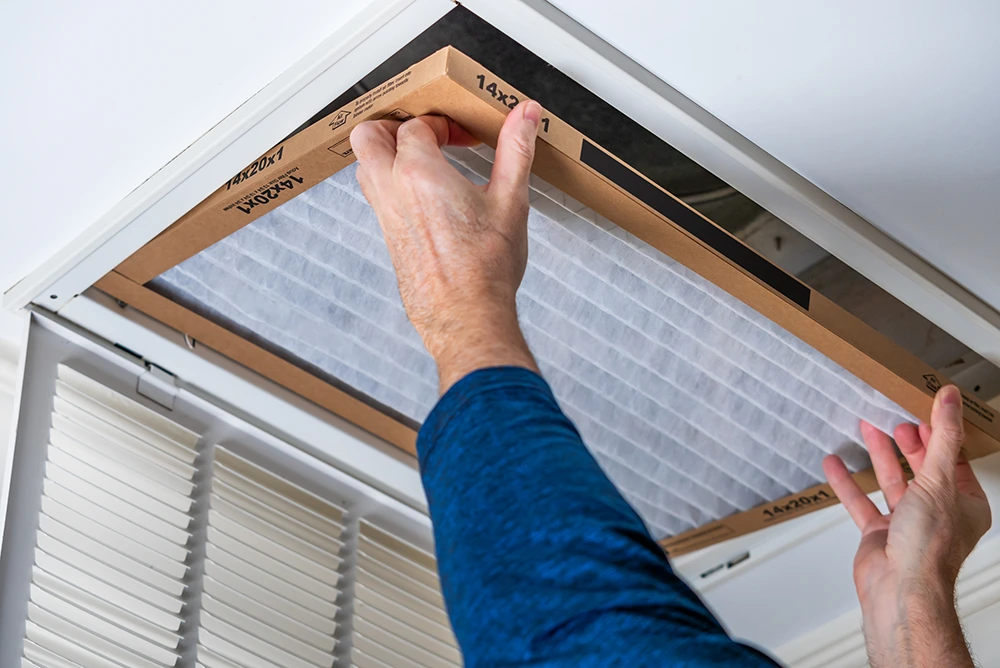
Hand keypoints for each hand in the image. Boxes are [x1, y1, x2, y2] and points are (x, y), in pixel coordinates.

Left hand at [350, 101, 542, 391]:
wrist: (467, 317)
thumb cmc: (485, 269)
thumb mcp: (510, 200)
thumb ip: (516, 150)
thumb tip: (525, 115)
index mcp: (419, 174)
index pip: (416, 126)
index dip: (442, 123)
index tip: (464, 136)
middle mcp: (392, 192)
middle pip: (368, 136)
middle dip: (393, 126)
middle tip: (425, 133)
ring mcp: (385, 217)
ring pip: (365, 167)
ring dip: (387, 155)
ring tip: (423, 160)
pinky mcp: (389, 239)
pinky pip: (376, 197)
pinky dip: (391, 184)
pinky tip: (425, 196)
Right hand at [824, 385, 991, 667]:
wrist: (900, 589)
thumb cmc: (928, 547)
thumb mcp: (939, 480)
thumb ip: (942, 437)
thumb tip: (950, 400)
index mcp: (965, 503)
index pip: (953, 458)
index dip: (938, 433)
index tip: (924, 408)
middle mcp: (938, 513)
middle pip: (921, 467)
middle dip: (906, 441)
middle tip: (893, 416)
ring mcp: (907, 523)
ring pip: (891, 481)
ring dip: (878, 455)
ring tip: (865, 428)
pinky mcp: (879, 533)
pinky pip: (861, 501)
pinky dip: (847, 482)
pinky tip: (835, 464)